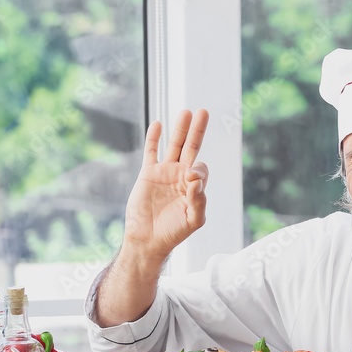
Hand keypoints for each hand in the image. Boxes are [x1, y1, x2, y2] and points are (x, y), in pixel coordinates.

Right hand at [123, 110, 209, 264]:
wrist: (147, 239)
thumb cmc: (173, 232)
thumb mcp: (194, 220)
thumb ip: (199, 200)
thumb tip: (195, 179)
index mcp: (194, 186)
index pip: (201, 169)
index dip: (198, 170)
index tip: (189, 180)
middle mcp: (181, 176)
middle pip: (191, 147)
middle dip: (198, 130)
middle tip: (203, 111)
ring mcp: (164, 173)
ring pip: (174, 145)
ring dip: (180, 129)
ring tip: (186, 112)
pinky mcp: (148, 174)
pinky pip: (151, 152)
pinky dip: (153, 138)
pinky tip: (158, 125)